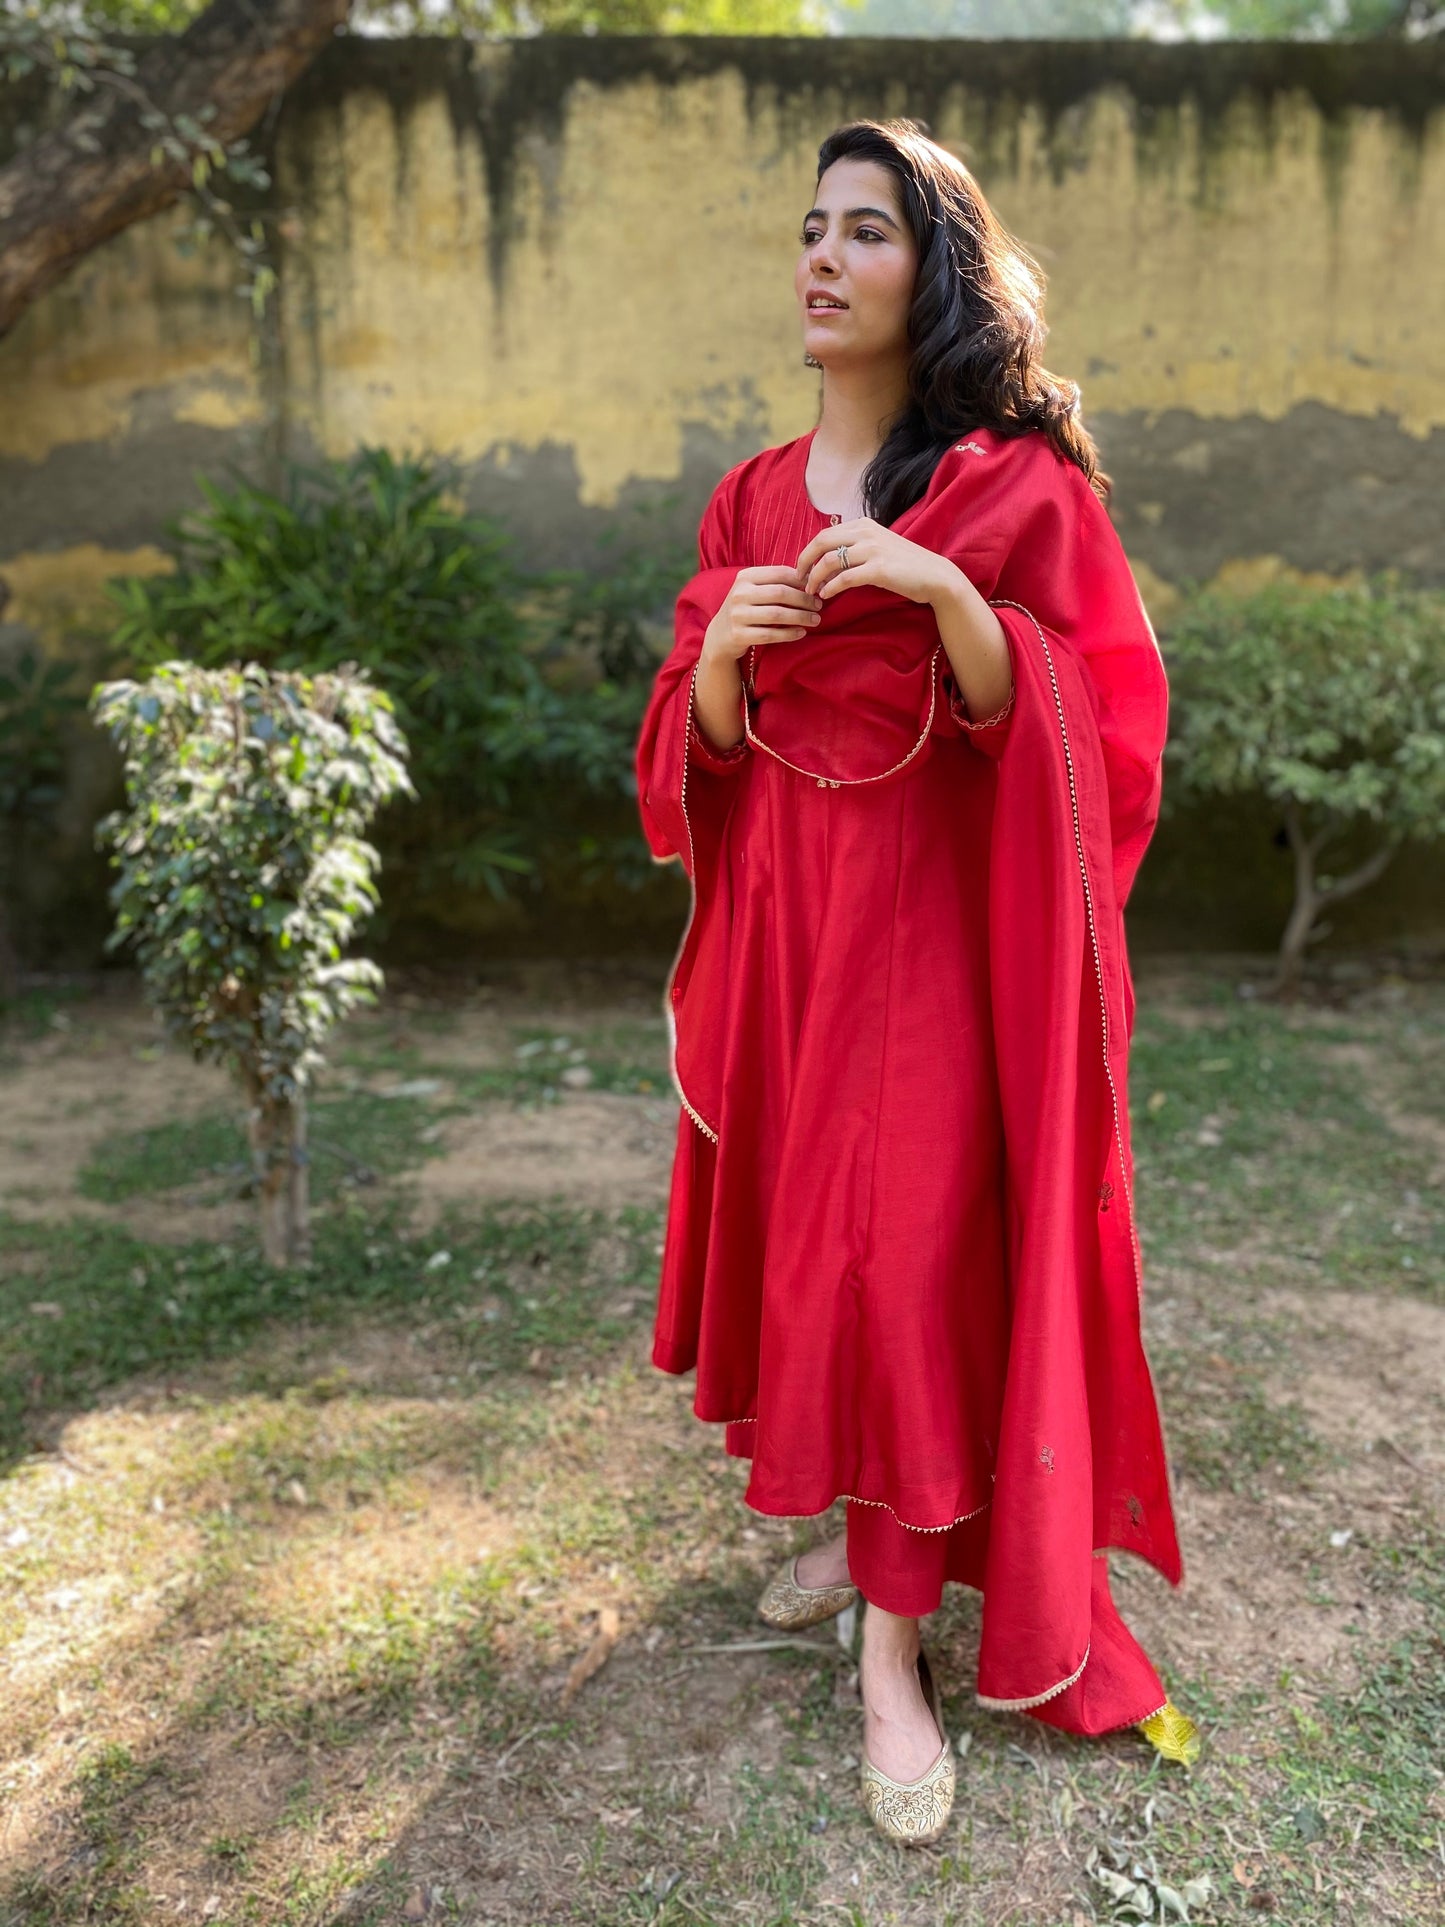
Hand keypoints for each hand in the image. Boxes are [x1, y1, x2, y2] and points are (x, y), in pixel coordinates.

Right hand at [702, 564, 822, 663]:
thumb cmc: (746, 609)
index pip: (780, 573)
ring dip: (800, 617)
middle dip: (804, 600)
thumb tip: (812, 577)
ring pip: (777, 615)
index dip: (802, 580)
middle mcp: (739, 594)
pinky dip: (789, 634)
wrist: (720, 635)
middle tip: (819, 606)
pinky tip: (802, 633)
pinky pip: (770, 635)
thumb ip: (776, 582)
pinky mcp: (739, 635)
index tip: (816, 588)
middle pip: (780, 593)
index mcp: (745, 577)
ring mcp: (737, 615)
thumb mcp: (755, 590)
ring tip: (815, 620)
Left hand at [795, 518, 959, 607]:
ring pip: (829, 560)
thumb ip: (855, 547)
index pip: (824, 534)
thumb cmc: (905, 566)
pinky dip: (831, 588)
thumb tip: (828, 559)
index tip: (802, 569)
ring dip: (815, 578)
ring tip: (812, 592)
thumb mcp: (878, 547)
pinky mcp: (878, 569)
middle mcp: (866, 532)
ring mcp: (872, 549)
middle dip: (804, 562)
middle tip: (800, 580)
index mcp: (863, 524)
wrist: (935, 576)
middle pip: (821, 542)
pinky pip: (845, 578)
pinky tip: (826, 596)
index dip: (808, 552)